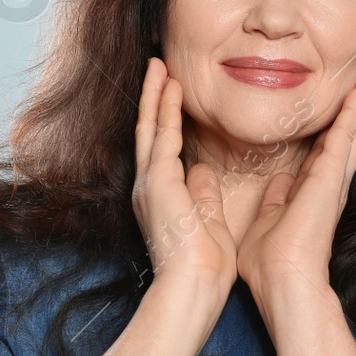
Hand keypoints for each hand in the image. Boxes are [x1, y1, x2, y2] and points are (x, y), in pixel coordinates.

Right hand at [132, 57, 237, 289]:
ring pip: (150, 128)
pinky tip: (169, 85)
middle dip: (152, 100)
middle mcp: (148, 188)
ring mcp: (149, 184)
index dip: (165, 121)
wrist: (191, 289)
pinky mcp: (157, 183)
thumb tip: (203, 171)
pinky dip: (164, 108)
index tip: (171, 96)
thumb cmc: (202, 268)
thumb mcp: (206, 222)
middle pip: (148, 133)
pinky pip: (161, 136)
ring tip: (159, 66)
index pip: (162, 150)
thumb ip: (202, 194)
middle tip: (157, 69)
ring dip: (155, 95)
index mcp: (161, 199)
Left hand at [236, 77, 355, 298]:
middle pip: (345, 143)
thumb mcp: (267, 221)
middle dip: (354, 116)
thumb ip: (276, 200)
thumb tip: (280, 184)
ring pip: (351, 137)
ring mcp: (332, 183)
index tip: (337, 112)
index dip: (332, 133)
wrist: (282, 280)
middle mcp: (328, 188)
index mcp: (312, 196)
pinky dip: (353, 115)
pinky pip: (345, 139)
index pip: (325, 156)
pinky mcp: (330, 179)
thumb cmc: (270, 263)